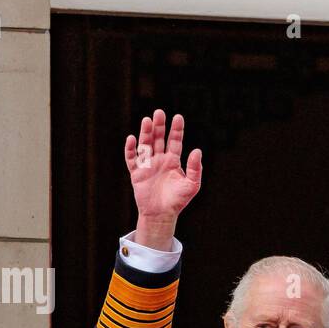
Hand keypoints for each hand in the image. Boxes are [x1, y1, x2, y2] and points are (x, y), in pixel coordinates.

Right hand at [124, 109, 201, 250]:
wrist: (162, 215)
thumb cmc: (178, 201)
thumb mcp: (192, 185)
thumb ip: (195, 169)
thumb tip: (197, 151)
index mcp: (173, 161)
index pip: (175, 141)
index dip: (176, 130)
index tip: (178, 117)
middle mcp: (159, 160)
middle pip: (159, 139)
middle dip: (159, 126)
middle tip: (159, 113)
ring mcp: (147, 165)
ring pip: (146, 145)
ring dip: (146, 133)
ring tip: (147, 120)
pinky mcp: (137, 173)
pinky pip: (132, 159)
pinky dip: (130, 149)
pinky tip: (132, 139)